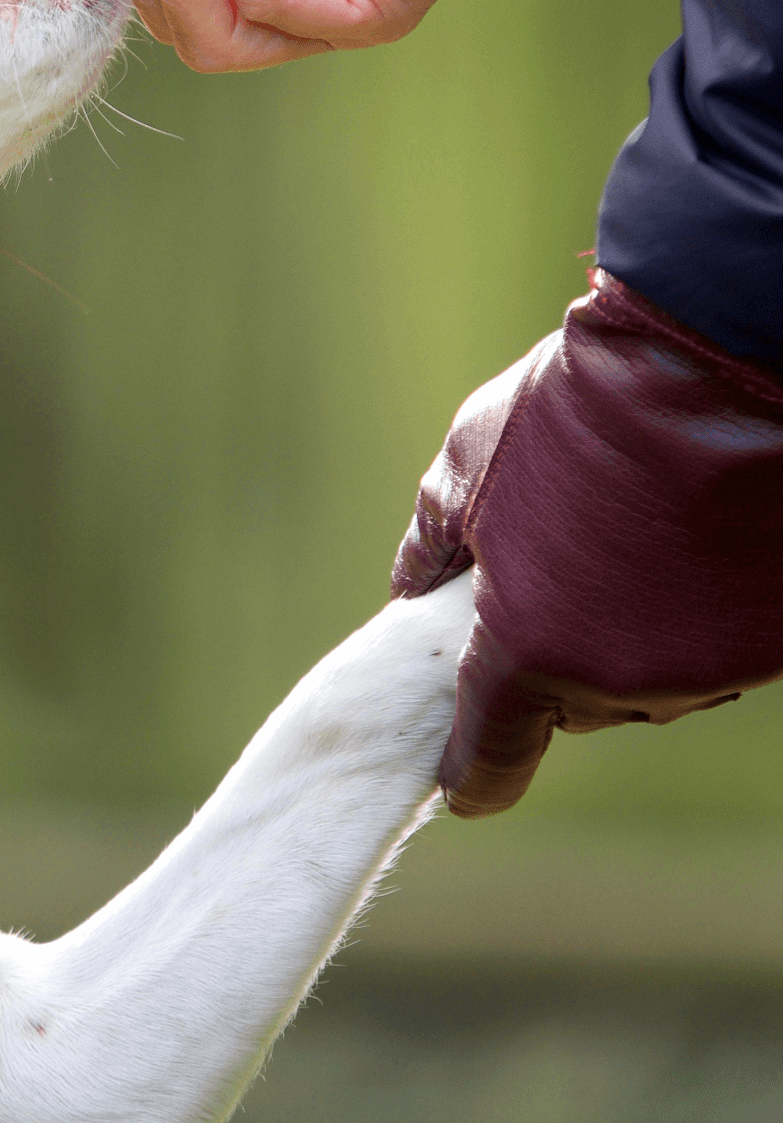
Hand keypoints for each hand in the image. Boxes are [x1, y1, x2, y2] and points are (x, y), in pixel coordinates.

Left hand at [392, 271, 782, 817]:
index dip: (470, 772)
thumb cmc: (572, 418)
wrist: (708, 369)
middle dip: (551, 658)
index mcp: (530, 655)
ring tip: (616, 541)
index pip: (491, 755)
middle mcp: (623, 685)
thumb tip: (407, 587)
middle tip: (543, 579)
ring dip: (625, 634)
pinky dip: (689, 615)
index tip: (460, 784)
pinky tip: (678, 542)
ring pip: (647, 678)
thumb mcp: (465, 470)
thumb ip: (430, 547)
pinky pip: (710, 648)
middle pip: (573, 704)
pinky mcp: (771, 643)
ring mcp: (707, 669)